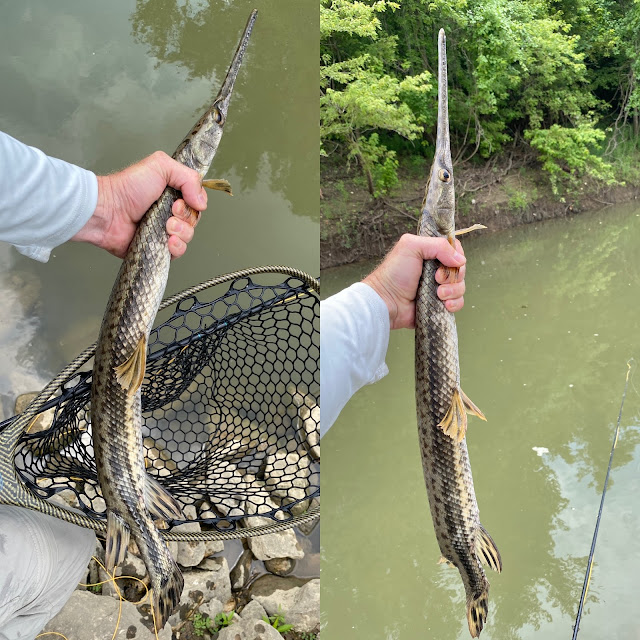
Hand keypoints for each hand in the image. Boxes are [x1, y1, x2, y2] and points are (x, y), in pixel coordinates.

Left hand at [72, 151, 207, 258]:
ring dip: (181, 232)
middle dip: (186, 217)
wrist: (108, 211)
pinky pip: (178, 252)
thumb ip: (188, 177)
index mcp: (172, 194)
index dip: (194, 203)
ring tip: (165, 226)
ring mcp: (164, 231)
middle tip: (170, 212)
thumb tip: (202, 202)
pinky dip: (176, 247)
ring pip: (188, 236)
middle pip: (194, 220)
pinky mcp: (157, 248)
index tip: (179, 201)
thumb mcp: (160, 166)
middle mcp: (169, 212)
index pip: (196, 202)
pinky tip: (168, 241)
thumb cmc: (127, 188)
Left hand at [363, 233, 466, 329]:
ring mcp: (438, 288)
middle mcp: (436, 270)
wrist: (386, 301)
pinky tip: (444, 304)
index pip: (455, 250)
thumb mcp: (412, 247)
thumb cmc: (394, 273)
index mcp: (430, 254)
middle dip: (453, 275)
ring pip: (460, 287)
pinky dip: (454, 304)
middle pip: (460, 269)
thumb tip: (460, 259)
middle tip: (436, 279)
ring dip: (453, 290)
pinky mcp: (439, 305)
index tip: (446, 262)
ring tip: (438, 294)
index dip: (456, 256)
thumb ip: (438, 245)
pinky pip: (457, 303)